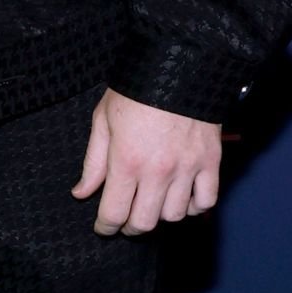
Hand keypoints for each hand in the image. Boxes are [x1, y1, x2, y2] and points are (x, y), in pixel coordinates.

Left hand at [72, 88, 220, 237]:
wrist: (177, 65)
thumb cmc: (134, 90)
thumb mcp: (103, 120)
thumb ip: (93, 162)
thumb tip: (81, 193)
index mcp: (126, 161)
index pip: (114, 213)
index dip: (105, 227)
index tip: (102, 227)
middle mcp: (158, 171)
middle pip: (144, 222)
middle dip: (130, 227)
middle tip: (125, 220)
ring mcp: (187, 169)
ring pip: (173, 216)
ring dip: (160, 216)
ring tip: (151, 203)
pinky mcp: (211, 162)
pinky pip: (205, 202)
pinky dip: (193, 207)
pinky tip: (181, 198)